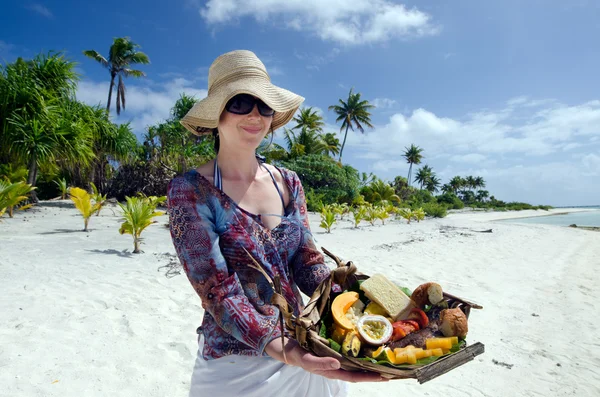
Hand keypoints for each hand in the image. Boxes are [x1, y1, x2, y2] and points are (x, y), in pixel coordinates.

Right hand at [265, 337, 387, 382]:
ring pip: (357, 362)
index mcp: (332, 371)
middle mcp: (337, 366)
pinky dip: (361, 352)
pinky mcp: (335, 350)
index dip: (370, 377)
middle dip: (375, 371)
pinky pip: (351, 353)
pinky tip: (369, 348)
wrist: (288, 346)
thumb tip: (337, 364)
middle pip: (360, 371)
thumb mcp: (306, 359)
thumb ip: (320, 363)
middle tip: (393, 369)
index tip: (385, 376)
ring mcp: (337, 358)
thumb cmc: (297, 354)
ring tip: (385, 359)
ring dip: (370, 362)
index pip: (355, 376)